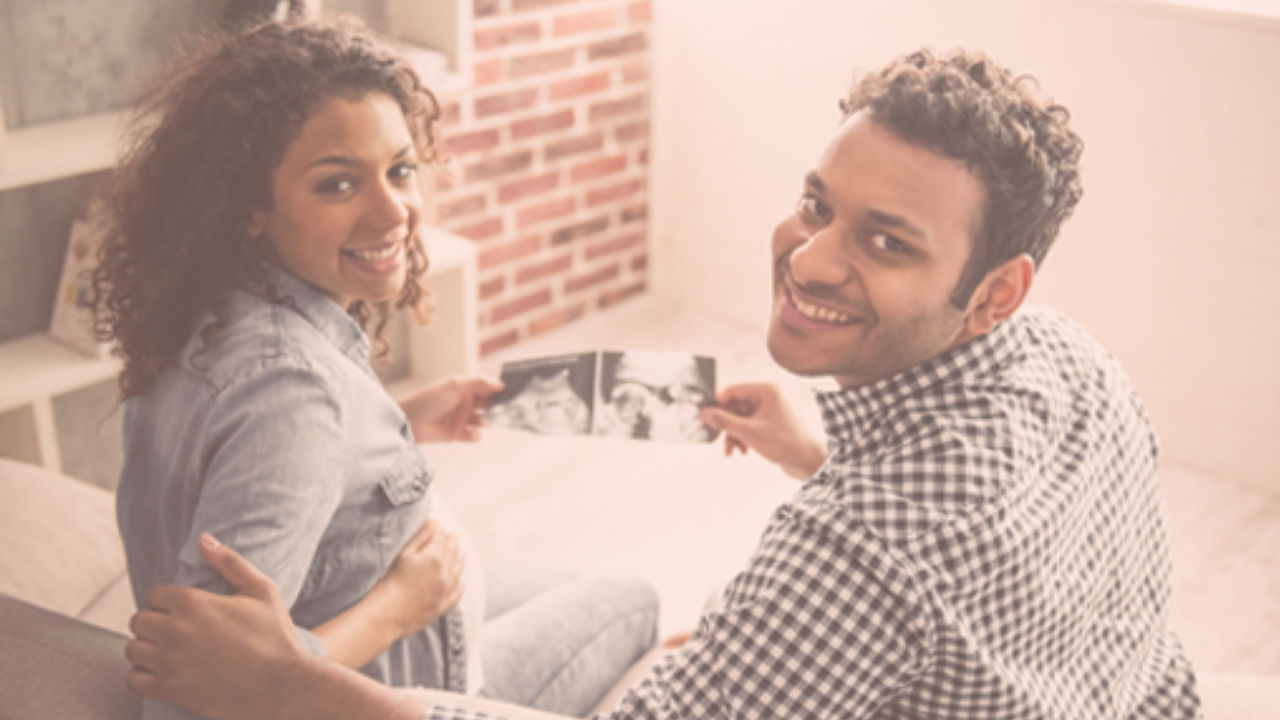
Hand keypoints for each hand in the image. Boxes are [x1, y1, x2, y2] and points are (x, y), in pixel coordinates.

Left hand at [125, 533, 303, 719]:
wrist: (282, 686)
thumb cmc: (275, 637)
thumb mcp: (261, 591)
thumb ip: (229, 562)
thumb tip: (203, 538)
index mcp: (194, 602)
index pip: (153, 594)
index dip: (166, 601)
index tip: (182, 611)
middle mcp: (176, 630)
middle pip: (138, 621)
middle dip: (155, 624)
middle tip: (177, 632)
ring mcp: (170, 662)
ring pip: (133, 650)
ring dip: (147, 650)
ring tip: (170, 652)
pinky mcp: (169, 689)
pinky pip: (132, 680)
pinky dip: (142, 677)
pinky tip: (162, 674)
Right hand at [371, 517, 465, 638]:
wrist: (385, 615)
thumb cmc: (389, 582)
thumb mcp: (403, 554)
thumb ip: (421, 536)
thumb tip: (434, 522)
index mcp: (435, 558)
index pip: (441, 538)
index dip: (439, 529)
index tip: (438, 524)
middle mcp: (445, 575)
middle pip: (452, 553)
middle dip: (452, 542)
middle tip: (452, 535)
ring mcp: (444, 592)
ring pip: (457, 572)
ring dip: (460, 561)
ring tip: (462, 553)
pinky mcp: (440, 607)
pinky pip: (456, 595)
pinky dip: (460, 586)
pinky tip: (462, 582)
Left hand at [398, 375, 503, 441]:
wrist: (408, 420)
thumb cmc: (429, 399)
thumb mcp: (455, 386)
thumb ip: (479, 383)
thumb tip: (501, 384)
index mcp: (465, 388)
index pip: (487, 388)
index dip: (499, 390)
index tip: (512, 393)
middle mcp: (465, 403)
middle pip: (488, 405)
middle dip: (497, 407)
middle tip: (506, 410)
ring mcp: (462, 419)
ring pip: (484, 421)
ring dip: (488, 421)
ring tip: (487, 420)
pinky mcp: (457, 434)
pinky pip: (474, 436)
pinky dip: (476, 435)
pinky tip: (472, 432)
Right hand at [699, 382, 825, 479]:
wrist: (809, 462)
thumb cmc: (786, 443)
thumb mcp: (749, 432)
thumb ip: (724, 421)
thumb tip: (705, 413)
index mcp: (766, 391)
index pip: (732, 391)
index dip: (717, 404)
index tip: (705, 417)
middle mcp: (768, 397)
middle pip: (734, 406)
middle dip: (725, 425)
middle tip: (714, 437)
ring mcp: (769, 411)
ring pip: (740, 419)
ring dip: (733, 435)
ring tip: (731, 450)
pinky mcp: (770, 425)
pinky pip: (748, 427)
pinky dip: (742, 438)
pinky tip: (742, 451)